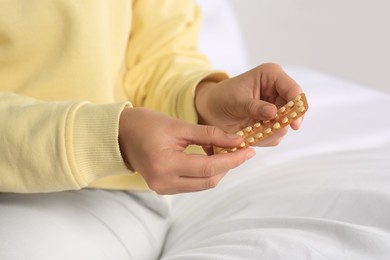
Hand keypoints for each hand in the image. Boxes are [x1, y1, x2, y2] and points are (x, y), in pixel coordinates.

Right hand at [118, 107, 255, 193]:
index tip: (249, 150)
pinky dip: (205, 172)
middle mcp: (164, 183)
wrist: (121, 134)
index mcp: (165, 165)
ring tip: (225, 150)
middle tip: (239, 149)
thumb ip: (209, 134)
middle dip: (228, 166)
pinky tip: (210, 157)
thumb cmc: (146, 124)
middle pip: (208, 181)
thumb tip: (236, 140)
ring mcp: (163, 188)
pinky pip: (192, 184)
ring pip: (202, 184)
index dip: (232, 160)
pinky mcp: (165, 187)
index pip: (208, 168)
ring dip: (218, 169)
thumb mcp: (179, 125)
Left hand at [195, 63, 302, 145]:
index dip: (297, 107)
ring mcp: (277, 106)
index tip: (294, 125)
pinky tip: (251, 133)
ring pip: (286, 125)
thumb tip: (274, 113)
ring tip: (250, 130)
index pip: (293, 90)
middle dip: (281, 124)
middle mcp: (278, 90)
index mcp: (271, 75)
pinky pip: (277, 134)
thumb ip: (255, 107)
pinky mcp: (273, 121)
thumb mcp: (236, 101)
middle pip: (294, 110)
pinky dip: (265, 137)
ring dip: (270, 132)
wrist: (211, 110)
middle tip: (265, 131)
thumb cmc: (221, 98)